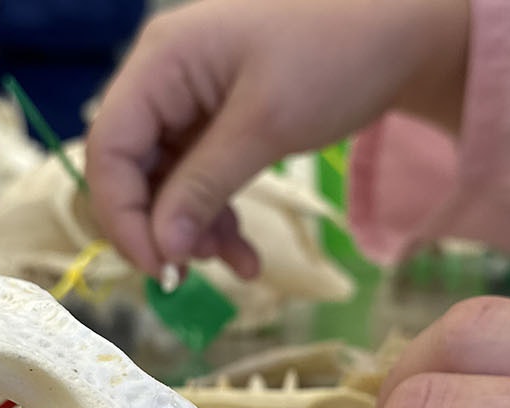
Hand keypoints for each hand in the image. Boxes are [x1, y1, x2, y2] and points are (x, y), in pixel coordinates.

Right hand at [84, 0, 469, 277]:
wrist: (401, 32)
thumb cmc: (336, 55)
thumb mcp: (267, 126)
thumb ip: (206, 187)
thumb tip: (162, 248)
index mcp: (162, 61)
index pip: (109, 148)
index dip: (121, 213)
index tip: (156, 266)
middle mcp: (165, 78)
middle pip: (132, 169)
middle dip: (162, 226)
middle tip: (193, 273)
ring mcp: (191, 101)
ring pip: (167, 183)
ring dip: (194, 231)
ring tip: (236, 262)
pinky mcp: (218, 123)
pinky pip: (200, 180)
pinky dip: (219, 218)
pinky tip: (246, 256)